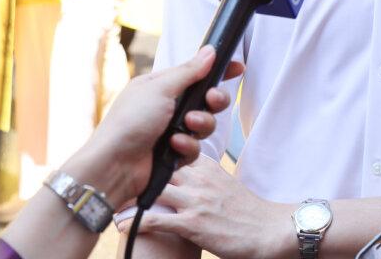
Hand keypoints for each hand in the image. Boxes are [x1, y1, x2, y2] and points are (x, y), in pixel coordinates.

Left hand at [68, 46, 243, 205]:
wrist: (114, 165)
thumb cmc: (130, 121)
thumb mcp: (160, 88)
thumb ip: (189, 71)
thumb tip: (210, 51)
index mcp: (162, 86)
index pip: (196, 74)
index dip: (218, 71)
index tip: (238, 68)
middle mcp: (168, 107)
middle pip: (207, 100)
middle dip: (213, 101)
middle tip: (212, 101)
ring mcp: (171, 131)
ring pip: (205, 125)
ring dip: (200, 125)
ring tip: (186, 127)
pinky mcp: (174, 154)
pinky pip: (195, 147)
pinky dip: (187, 146)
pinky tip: (174, 147)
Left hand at [125, 154, 293, 258]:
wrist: (269, 230)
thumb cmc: (248, 212)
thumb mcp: (227, 186)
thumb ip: (206, 179)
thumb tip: (187, 179)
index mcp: (209, 168)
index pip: (177, 150)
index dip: (157, 150)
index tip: (138, 150)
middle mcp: (200, 180)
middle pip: (162, 164)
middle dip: (140, 165)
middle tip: (116, 168)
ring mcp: (195, 201)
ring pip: (156, 187)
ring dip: (132, 192)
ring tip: (112, 194)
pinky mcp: (192, 224)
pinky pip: (157, 218)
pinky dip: (135, 220)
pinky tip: (120, 223)